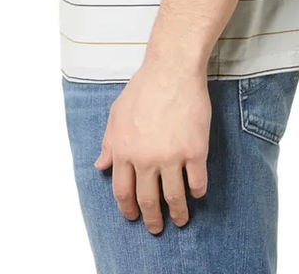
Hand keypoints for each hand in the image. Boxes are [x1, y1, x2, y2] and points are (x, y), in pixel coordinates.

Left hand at [94, 60, 210, 233]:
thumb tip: (101, 166)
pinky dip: (197, 192)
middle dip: (152, 219)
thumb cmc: (143, 88)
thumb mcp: (116, 113)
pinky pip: (197, 182)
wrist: (172, 70)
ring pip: (174, 198)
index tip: (134, 217)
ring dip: (178, 213)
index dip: (128, 209)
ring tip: (181, 220)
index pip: (122, 192)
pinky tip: (196, 193)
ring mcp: (171, 156)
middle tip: (157, 228)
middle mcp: (146, 159)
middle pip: (147, 200)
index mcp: (124, 151)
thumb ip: (109, 142)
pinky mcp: (195, 151)